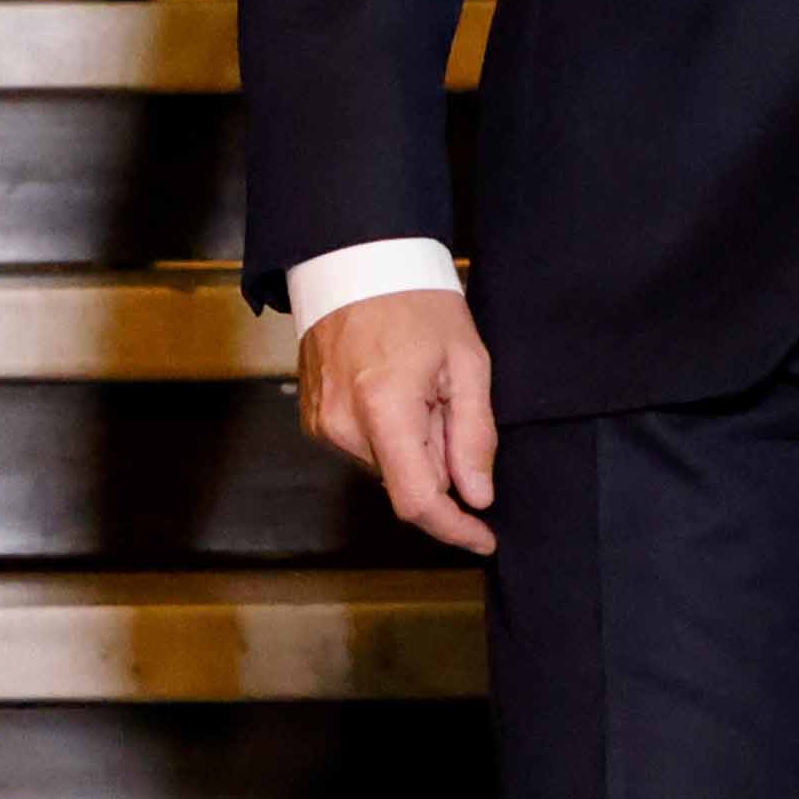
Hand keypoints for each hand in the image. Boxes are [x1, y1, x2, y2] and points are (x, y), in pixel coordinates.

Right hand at [302, 288, 502, 556]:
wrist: (355, 260)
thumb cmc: (416, 302)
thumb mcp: (467, 361)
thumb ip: (473, 435)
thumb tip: (476, 496)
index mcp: (384, 409)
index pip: (418, 501)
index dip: (454, 529)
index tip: (484, 538)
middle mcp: (343, 426)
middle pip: (404, 482)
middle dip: (440, 463)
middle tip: (452, 404)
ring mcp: (322, 423)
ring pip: (385, 466)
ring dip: (415, 445)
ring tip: (422, 386)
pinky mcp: (314, 418)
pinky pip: (363, 447)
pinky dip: (390, 433)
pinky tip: (398, 388)